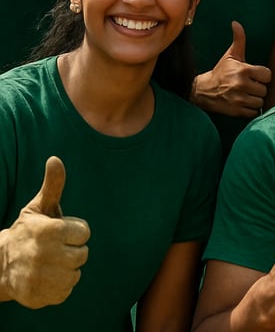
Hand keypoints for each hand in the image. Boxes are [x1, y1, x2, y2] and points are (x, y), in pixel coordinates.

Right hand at [0, 157, 89, 307]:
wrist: (0, 266)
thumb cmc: (27, 232)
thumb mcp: (38, 208)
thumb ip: (53, 185)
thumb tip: (55, 159)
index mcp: (50, 231)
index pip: (85, 232)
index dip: (75, 231)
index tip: (61, 231)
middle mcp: (46, 255)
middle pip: (83, 254)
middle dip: (72, 250)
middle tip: (55, 248)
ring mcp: (43, 278)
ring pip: (76, 273)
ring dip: (67, 268)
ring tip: (51, 262)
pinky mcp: (41, 296)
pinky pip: (67, 291)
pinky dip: (60, 286)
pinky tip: (46, 278)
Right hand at [192, 21, 271, 116]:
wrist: (203, 91)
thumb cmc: (221, 72)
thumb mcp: (230, 55)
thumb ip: (238, 39)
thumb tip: (236, 23)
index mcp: (243, 70)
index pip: (267, 75)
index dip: (262, 76)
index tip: (254, 76)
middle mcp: (242, 85)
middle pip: (264, 89)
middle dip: (258, 88)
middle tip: (248, 86)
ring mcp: (239, 99)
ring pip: (260, 101)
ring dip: (255, 99)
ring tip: (246, 95)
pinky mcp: (236, 111)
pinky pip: (253, 112)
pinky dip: (249, 109)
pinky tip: (242, 103)